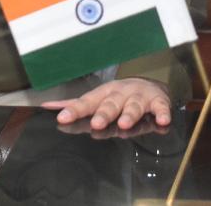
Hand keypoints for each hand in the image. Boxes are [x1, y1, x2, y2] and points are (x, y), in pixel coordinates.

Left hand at [41, 77, 170, 130]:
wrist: (149, 85)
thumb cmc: (118, 96)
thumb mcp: (97, 98)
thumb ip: (76, 105)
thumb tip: (47, 107)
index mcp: (103, 94)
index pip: (87, 102)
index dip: (75, 110)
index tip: (62, 118)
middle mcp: (120, 94)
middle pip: (111, 104)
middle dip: (104, 114)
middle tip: (96, 123)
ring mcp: (139, 98)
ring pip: (134, 107)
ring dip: (130, 115)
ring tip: (124, 124)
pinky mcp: (158, 102)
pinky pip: (161, 108)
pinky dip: (163, 114)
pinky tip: (163, 121)